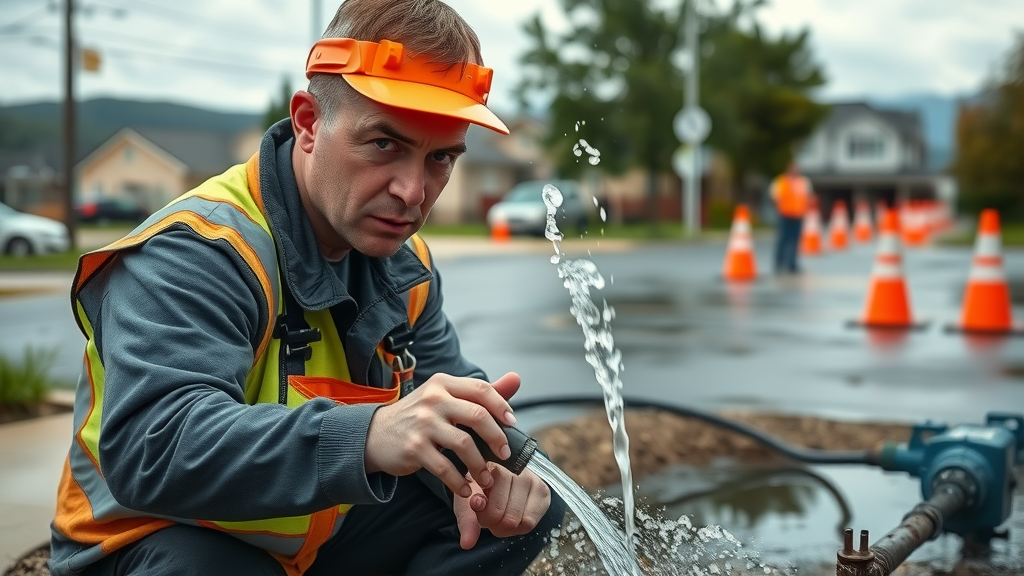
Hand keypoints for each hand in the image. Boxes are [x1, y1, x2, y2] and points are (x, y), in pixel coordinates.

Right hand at [364, 372, 520, 498]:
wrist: (374, 434)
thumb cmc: (417, 417)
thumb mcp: (444, 397)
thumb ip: (478, 393)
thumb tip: (515, 379)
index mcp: (443, 384)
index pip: (481, 389)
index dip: (502, 406)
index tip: (512, 423)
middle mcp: (433, 399)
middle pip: (478, 416)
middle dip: (497, 438)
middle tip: (505, 454)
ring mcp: (422, 424)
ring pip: (465, 444)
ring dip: (481, 465)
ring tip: (486, 477)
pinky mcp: (414, 448)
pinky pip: (446, 468)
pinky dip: (459, 482)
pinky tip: (465, 489)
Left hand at [453, 464, 551, 549]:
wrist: (498, 480)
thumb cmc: (479, 490)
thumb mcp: (466, 503)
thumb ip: (466, 521)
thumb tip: (467, 544)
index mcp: (493, 466)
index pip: (493, 504)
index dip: (484, 514)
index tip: (479, 507)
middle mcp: (517, 469)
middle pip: (508, 516)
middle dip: (495, 523)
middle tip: (490, 515)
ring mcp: (534, 479)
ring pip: (521, 520)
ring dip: (507, 527)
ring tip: (500, 515)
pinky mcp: (543, 491)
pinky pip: (531, 522)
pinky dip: (519, 527)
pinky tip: (513, 517)